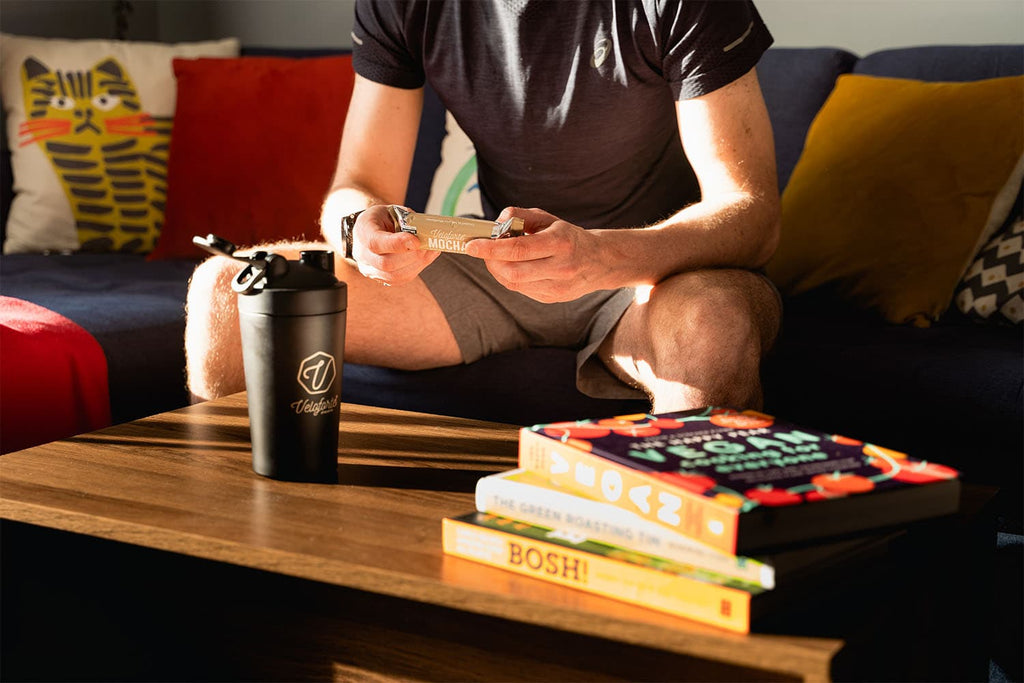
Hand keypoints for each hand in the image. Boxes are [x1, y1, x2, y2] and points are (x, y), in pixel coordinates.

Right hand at [352, 205, 439, 285]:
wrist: (369, 229)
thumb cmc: (382, 218)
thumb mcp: (391, 210)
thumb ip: (407, 220)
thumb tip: (427, 233)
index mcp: (363, 232)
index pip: (376, 243)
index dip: (397, 244)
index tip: (416, 241)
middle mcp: (362, 254)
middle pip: (386, 264)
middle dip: (412, 256)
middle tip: (428, 247)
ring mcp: (369, 269)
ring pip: (394, 276)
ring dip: (417, 265)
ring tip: (430, 252)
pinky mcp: (379, 278)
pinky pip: (399, 280)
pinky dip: (416, 270)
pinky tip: (425, 259)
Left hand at [465, 207, 604, 302]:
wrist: (600, 261)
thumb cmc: (569, 237)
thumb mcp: (549, 219)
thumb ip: (521, 215)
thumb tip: (498, 219)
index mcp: (560, 243)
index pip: (519, 249)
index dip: (491, 248)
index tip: (471, 245)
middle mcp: (560, 268)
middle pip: (513, 271)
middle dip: (490, 261)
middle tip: (481, 249)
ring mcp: (557, 287)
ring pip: (514, 283)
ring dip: (497, 269)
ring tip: (497, 256)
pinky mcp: (552, 299)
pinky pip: (521, 289)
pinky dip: (509, 277)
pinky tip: (512, 266)